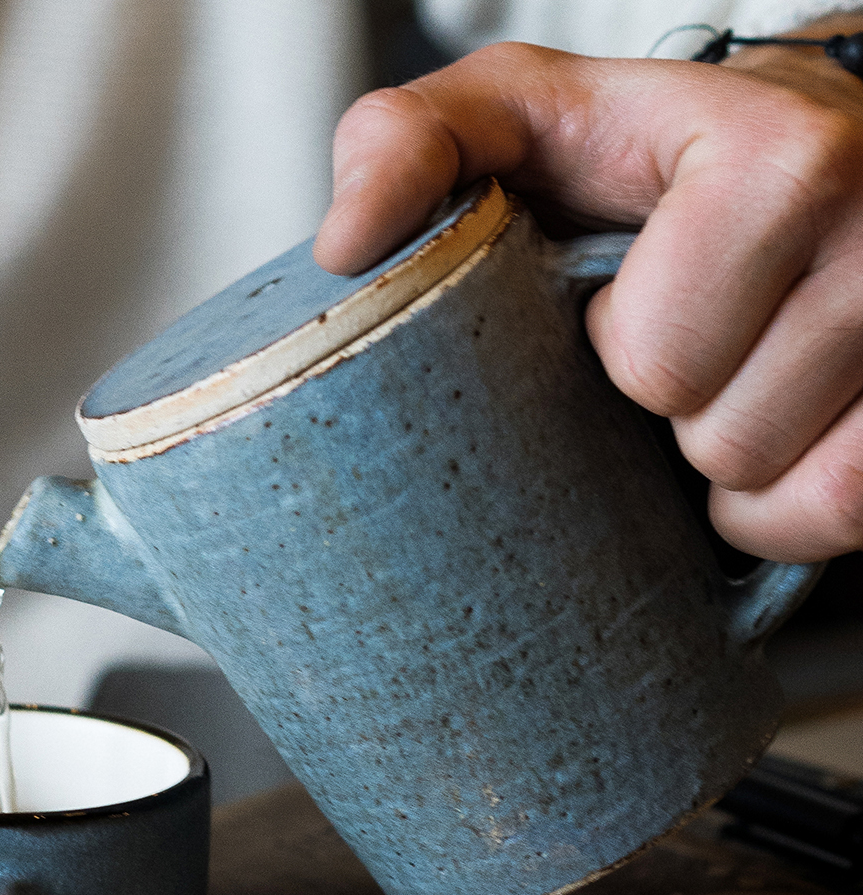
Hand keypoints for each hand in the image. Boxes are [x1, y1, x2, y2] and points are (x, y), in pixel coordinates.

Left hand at [314, 22, 862, 563]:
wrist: (790, 141)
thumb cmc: (636, 148)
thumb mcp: (508, 117)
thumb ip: (408, 145)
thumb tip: (346, 243)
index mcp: (773, 154)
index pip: (656, 359)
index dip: (611, 344)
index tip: (614, 290)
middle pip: (717, 435)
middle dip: (662, 407)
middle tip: (669, 338)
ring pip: (777, 483)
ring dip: (720, 454)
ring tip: (715, 372)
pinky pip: (840, 511)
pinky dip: (784, 503)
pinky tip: (765, 429)